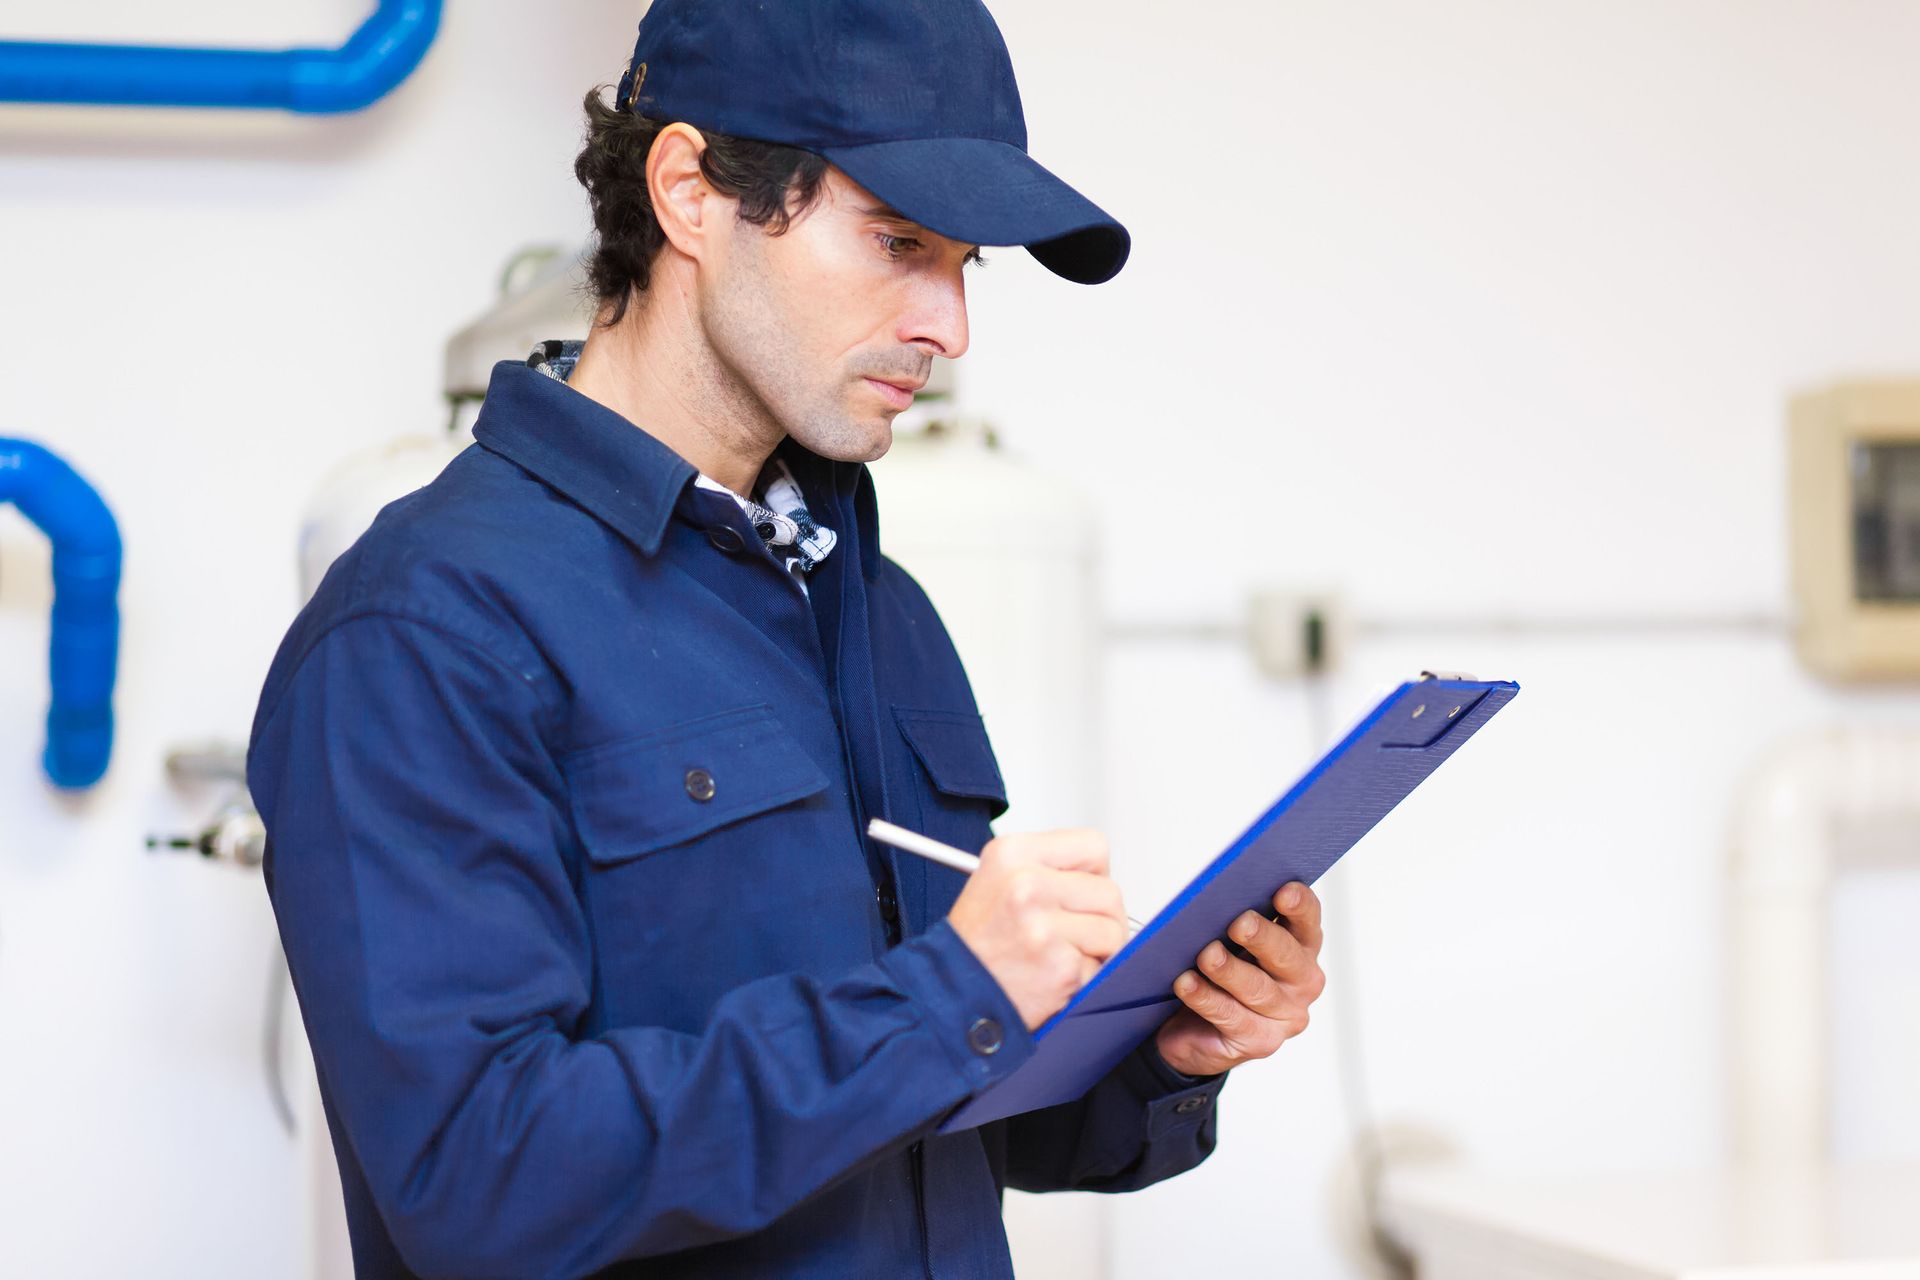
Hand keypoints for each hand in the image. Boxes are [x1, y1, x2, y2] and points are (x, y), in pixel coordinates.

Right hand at [947, 829, 1129, 1030]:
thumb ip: (1048, 868)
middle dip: (1100, 917)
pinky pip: (1102, 968)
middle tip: (1074, 933)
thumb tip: (1100, 876)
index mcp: (1012, 853)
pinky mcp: (1060, 967)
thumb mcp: (997, 878)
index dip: (1093, 874)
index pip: (1093, 847)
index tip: (1081, 892)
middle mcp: (1027, 885)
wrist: (951, 994)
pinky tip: (1053, 976)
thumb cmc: (976, 942)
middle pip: (1109, 892)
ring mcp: (1044, 927)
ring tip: (1060, 955)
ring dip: (1096, 950)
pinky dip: (1085, 978)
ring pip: (1113, 931)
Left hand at [1153, 882, 1325, 1077]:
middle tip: (1239, 923)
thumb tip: (1214, 898)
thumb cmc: (1218, 973)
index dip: (1299, 905)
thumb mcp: (1231, 943)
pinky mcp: (1261, 1041)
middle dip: (1262, 937)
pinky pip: (1231, 1017)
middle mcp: (1302, 980)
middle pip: (1286, 955)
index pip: (1307, 920)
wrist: (1194, 1030)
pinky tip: (1186, 983)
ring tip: (1206, 955)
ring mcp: (1285, 1015)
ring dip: (1230, 970)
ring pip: (1258, 989)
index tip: (1283, 891)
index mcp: (1301, 945)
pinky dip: (1206, 998)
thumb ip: (1234, 922)